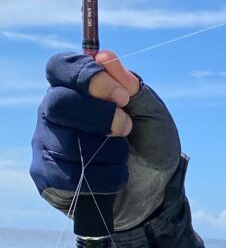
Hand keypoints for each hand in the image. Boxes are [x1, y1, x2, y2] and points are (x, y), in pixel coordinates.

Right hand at [31, 51, 181, 229]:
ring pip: (65, 141)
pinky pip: (66, 174)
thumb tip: (105, 56)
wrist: (155, 191)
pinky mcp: (47, 174)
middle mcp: (54, 111)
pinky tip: (116, 176)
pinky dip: (102, 176)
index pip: (62, 68)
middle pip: (59, 103)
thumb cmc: (151, 145)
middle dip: (99, 117)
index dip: (89, 77)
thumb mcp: (153, 114)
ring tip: (123, 156)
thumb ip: (131, 86)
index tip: (123, 96)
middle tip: (126, 128)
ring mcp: (47, 142)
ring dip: (107, 151)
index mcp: (76, 88)